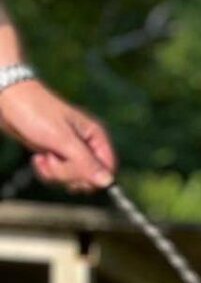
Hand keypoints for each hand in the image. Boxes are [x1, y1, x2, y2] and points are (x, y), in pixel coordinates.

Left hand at [0, 79, 115, 191]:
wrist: (6, 100)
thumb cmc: (35, 112)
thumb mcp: (62, 139)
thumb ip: (86, 162)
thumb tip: (108, 182)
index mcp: (95, 136)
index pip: (108, 169)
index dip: (93, 176)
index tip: (75, 169)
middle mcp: (86, 145)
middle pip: (90, 178)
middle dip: (70, 174)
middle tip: (54, 158)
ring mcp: (71, 152)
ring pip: (73, 180)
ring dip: (56, 173)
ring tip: (44, 156)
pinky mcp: (57, 156)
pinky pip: (59, 177)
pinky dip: (47, 172)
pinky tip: (38, 158)